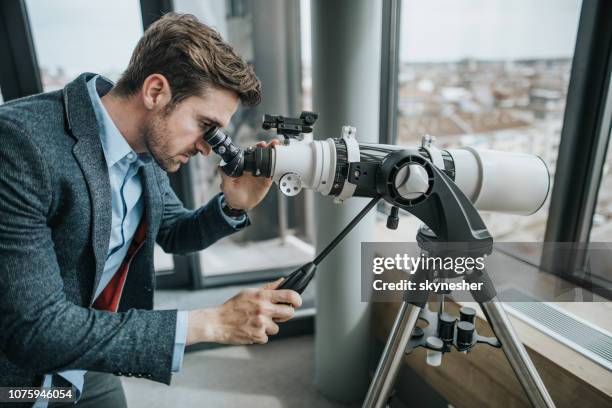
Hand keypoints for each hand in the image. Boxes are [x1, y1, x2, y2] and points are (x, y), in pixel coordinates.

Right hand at [186, 278, 301, 345]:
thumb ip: (268, 288)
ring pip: (277, 327)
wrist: (217, 322)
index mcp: (262, 296)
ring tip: (256, 322)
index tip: (297, 302)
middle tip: (278, 314)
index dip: (297, 299)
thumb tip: (283, 280)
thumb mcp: (249, 293)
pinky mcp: (258, 336)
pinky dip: (260, 335)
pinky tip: (251, 329)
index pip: (289, 295)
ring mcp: (261, 324)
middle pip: (289, 313)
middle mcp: (264, 309)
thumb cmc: (232, 306)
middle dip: (286, 314)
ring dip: (269, 326)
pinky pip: (267, 337)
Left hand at [219, 139, 280, 210]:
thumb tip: (220, 165)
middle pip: (261, 154)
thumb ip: (224, 175)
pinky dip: (277, 166)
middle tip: (271, 144)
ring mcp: (260, 173)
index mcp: (243, 165)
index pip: (250, 153)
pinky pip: (272, 172)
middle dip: (267, 147)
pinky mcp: (266, 180)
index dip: (256, 147)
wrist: (241, 205)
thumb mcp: (226, 186)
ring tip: (277, 148)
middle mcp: (252, 167)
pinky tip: (281, 160)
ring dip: (273, 153)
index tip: (261, 144)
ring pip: (268, 161)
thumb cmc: (232, 194)